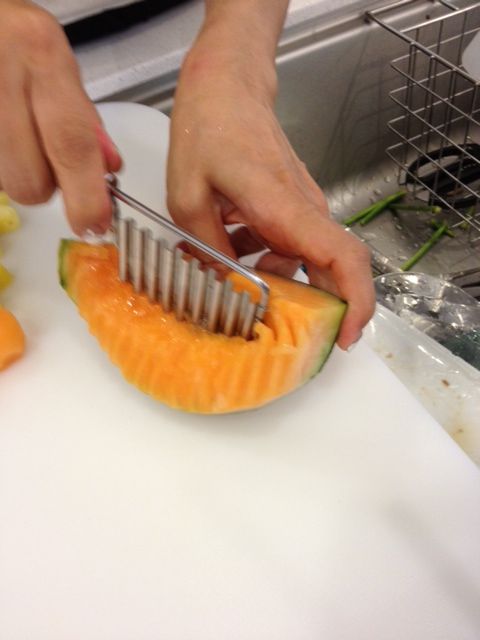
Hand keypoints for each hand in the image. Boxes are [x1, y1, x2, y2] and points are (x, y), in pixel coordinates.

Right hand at [0, 0, 120, 232]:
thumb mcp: (58, 64)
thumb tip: (108, 171)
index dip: (85, 195)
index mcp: (41, 54)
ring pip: (7, 182)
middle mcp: (3, 74)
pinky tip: (7, 133)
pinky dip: (4, 161)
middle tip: (49, 160)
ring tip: (21, 136)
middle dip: (47, 186)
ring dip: (22, 174)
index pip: (71, 144)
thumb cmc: (15, 37)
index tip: (94, 223)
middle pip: (30, 180)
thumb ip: (86, 120)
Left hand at [168, 33, 373, 349]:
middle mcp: (303, 210)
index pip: (342, 257)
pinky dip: (264, 261)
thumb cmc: (209, 130)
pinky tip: (230, 254)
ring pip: (303, 262)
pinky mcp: (290, 206)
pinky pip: (287, 246)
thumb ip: (207, 248)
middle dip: (310, 308)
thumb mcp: (188, 197)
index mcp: (283, 207)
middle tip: (271, 329)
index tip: (347, 336)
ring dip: (274, 283)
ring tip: (230, 284)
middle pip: (331, 270)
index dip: (355, 301)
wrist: (226, 87)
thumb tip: (222, 288)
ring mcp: (300, 207)